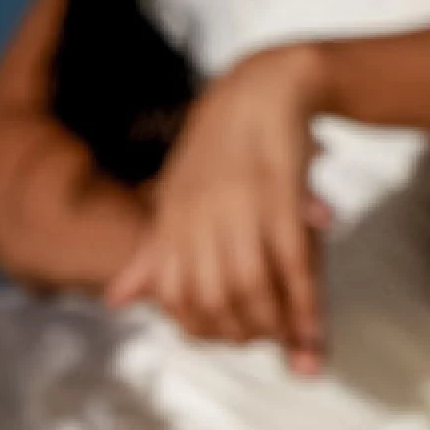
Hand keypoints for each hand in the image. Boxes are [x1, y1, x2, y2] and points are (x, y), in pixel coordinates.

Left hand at [106, 44, 332, 372]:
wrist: (263, 90)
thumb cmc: (219, 147)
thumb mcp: (175, 198)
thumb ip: (153, 255)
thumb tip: (116, 303)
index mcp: (171, 221)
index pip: (174, 298)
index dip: (201, 329)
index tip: (229, 337)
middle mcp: (200, 218)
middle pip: (214, 300)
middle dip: (242, 332)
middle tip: (266, 340)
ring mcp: (242, 209)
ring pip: (252, 289)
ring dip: (274, 324)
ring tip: (290, 335)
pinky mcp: (283, 199)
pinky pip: (294, 265)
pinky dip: (305, 304)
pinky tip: (314, 328)